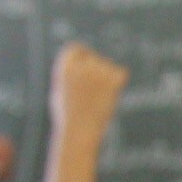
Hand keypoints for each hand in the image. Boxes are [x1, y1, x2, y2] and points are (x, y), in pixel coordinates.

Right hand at [46, 44, 128, 181]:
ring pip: (108, 67)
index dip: (82, 55)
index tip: (87, 62)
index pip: (77, 49)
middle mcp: (81, 66)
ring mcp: (98, 72)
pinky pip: (121, 73)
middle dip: (95, 69)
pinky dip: (118, 82)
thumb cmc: (67, 116)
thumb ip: (69, 73)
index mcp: (65, 67)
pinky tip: (110, 96)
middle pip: (93, 58)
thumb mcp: (61, 91)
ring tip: (98, 99)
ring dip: (106, 78)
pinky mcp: (113, 80)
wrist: (79, 132)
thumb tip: (78, 60)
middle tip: (92, 91)